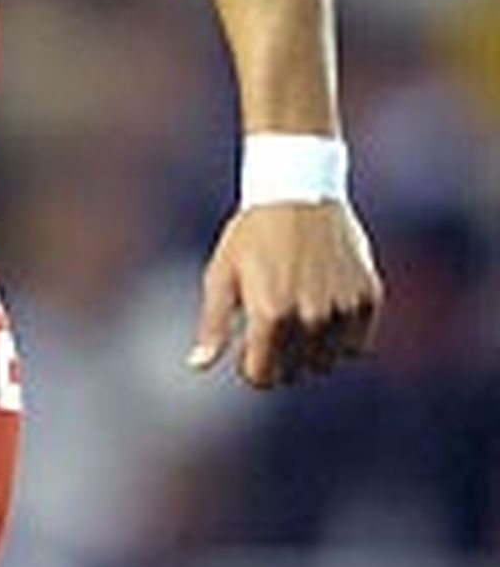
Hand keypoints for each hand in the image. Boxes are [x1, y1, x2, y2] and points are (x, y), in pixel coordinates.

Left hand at [188, 201, 382, 387]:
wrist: (299, 189)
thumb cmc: (251, 233)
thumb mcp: (222, 274)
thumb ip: (213, 325)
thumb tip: (197, 366)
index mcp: (270, 315)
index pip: (263, 377)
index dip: (251, 366)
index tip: (249, 347)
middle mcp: (310, 317)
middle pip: (296, 372)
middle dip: (281, 359)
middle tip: (274, 327)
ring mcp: (343, 309)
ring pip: (328, 362)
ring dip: (313, 350)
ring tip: (299, 317)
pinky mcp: (368, 297)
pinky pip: (357, 345)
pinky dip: (342, 337)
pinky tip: (325, 310)